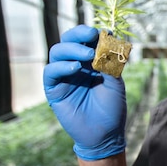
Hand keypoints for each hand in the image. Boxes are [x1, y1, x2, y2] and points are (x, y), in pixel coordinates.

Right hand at [43, 25, 127, 159]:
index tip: (102, 32)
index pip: (85, 40)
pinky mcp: (54, 89)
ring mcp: (63, 76)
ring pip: (57, 52)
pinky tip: (76, 68)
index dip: (90, 33)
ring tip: (88, 55)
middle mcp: (74, 65)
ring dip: (72, 49)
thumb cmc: (112, 108)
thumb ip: (109, 63)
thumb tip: (107, 40)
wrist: (105, 134)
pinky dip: (62, 67)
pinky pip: (50, 72)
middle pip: (67, 41)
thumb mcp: (115, 83)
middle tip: (91, 35)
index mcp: (90, 61)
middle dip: (78, 35)